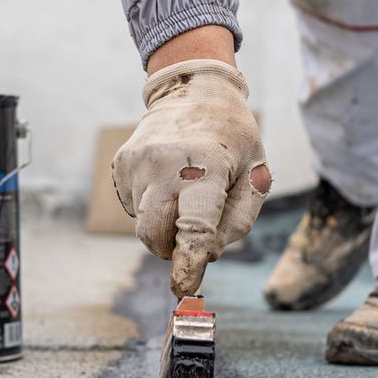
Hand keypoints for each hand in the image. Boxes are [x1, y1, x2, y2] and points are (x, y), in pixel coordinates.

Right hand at [113, 54, 271, 295]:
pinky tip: (167, 179)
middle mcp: (166, 163)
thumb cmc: (233, 139)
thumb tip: (206, 255)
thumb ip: (238, 222)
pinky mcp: (122, 163)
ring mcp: (138, 162)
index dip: (189, 263)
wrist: (194, 89)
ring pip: (142, 224)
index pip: (194, 227)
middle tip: (191, 234)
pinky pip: (132, 206)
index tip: (183, 288)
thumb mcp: (256, 175)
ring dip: (163, 224)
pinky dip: (150, 206)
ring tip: (184, 190)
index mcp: (207, 166)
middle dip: (171, 247)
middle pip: (155, 235)